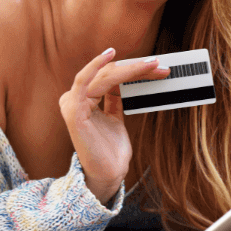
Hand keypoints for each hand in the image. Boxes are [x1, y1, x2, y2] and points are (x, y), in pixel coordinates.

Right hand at [58, 48, 168, 204]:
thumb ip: (114, 99)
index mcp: (82, 100)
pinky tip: (110, 56)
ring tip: (150, 65)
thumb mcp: (115, 118)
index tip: (155, 67)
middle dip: (135, 68)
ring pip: (103, 76)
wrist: (108, 173)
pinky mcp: (74, 111)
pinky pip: (84, 81)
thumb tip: (124, 81)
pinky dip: (96, 66)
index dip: (131, 70)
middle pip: (107, 74)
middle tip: (158, 65)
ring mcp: (72, 103)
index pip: (108, 76)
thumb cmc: (111, 149)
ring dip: (129, 68)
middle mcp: (74, 99)